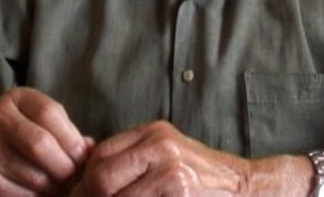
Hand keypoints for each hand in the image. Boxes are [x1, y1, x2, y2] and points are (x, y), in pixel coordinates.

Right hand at [0, 87, 92, 195]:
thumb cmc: (18, 139)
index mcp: (15, 99)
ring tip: (66, 188)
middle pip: (41, 145)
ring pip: (35, 175)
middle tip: (78, 178)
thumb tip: (92, 149)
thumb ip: (67, 131)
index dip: (73, 138)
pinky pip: (24, 195)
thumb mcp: (39, 123)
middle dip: (68, 166)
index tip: (83, 156)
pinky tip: (48, 195)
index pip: (50, 112)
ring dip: (58, 187)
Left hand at [72, 120, 251, 195]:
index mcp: (154, 133)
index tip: (83, 195)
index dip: (84, 181)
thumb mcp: (165, 156)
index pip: (100, 155)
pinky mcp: (179, 195)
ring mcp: (172, 174)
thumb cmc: (200, 179)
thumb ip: (129, 159)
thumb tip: (79, 178)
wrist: (244, 189)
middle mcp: (162, 147)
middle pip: (102, 178)